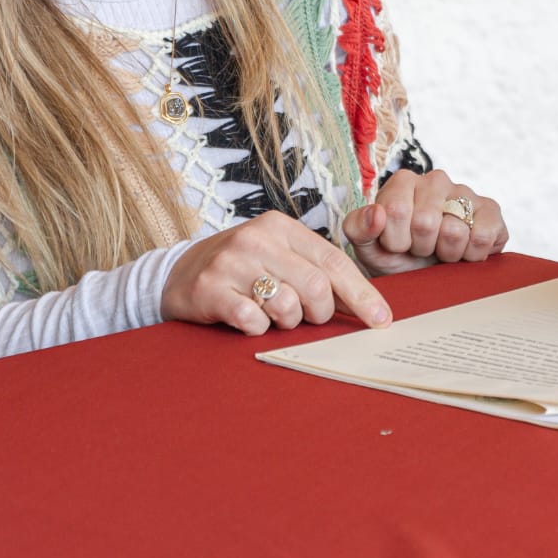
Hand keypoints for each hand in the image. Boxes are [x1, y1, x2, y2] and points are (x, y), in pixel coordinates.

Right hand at [161, 211, 391, 334]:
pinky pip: (253, 321)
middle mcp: (257, 239)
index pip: (334, 262)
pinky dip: (258, 329)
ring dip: (287, 322)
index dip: (362, 295)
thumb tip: (367, 305)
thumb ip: (317, 272)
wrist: (177, 274)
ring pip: (287, 306)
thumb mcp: (279, 256)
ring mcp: (231, 263)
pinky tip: (249, 320)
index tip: (381, 320)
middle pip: (315, 287)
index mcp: (281, 227)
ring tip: (272, 315)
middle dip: (320, 313)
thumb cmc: (242, 269)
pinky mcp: (209, 290)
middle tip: (307, 318)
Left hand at [343, 169, 507, 275]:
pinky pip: (481, 237)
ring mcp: (466, 192)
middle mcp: (436, 180)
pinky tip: (464, 251)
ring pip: (454, 231)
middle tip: (422, 249)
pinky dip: (471, 255)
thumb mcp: (367, 247)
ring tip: (442, 250)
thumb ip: (358, 227)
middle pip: (425, 222)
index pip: (396, 210)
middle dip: (421, 248)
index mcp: (403, 182)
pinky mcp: (491, 210)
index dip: (396, 240)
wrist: (429, 275)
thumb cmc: (397, 258)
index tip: (399, 244)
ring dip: (446, 254)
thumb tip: (377, 213)